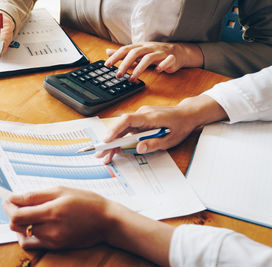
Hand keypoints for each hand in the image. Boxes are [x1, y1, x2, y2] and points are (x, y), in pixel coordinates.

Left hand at [2, 186, 112, 249]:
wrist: (106, 221)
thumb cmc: (86, 201)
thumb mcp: (62, 190)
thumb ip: (36, 195)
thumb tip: (15, 197)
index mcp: (52, 211)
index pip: (18, 213)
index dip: (7, 205)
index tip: (6, 197)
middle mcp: (50, 229)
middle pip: (17, 224)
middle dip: (10, 212)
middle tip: (13, 202)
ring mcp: (52, 240)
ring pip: (23, 234)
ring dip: (19, 222)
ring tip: (24, 212)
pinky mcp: (55, 247)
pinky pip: (32, 244)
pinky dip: (27, 234)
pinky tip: (31, 225)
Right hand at [96, 95, 227, 163]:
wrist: (187, 114)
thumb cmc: (180, 125)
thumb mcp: (170, 139)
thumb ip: (154, 143)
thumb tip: (139, 148)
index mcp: (149, 116)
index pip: (127, 120)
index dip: (115, 130)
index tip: (107, 140)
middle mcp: (142, 114)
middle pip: (121, 126)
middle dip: (110, 140)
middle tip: (100, 153)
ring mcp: (140, 117)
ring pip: (122, 129)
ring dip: (113, 142)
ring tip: (106, 155)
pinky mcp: (140, 121)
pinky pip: (127, 130)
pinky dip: (120, 139)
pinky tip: (115, 149)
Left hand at [104, 42, 202, 81]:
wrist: (178, 52)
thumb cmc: (155, 53)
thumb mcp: (138, 52)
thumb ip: (123, 53)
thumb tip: (107, 51)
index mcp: (140, 47)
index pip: (126, 49)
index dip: (116, 56)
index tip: (107, 65)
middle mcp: (149, 48)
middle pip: (135, 53)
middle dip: (125, 64)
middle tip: (118, 75)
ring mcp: (161, 52)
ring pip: (149, 58)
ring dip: (139, 69)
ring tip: (132, 79)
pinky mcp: (172, 58)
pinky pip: (168, 60)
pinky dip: (162, 65)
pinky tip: (157, 71)